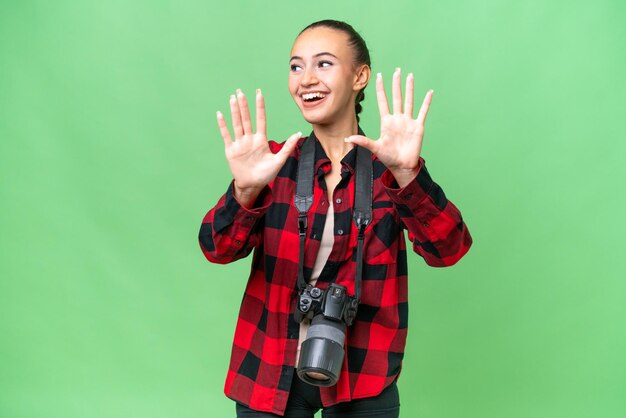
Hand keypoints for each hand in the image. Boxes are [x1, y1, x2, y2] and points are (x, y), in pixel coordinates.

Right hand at [217, 89, 300, 204]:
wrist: (253, 185)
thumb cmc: (266, 174)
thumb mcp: (279, 160)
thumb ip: (288, 147)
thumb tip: (298, 134)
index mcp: (261, 140)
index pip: (261, 119)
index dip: (260, 106)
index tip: (259, 93)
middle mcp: (249, 139)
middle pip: (246, 119)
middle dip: (244, 105)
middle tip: (240, 91)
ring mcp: (240, 144)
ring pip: (237, 124)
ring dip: (234, 111)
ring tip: (232, 98)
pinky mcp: (231, 150)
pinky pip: (226, 135)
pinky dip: (223, 125)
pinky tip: (220, 114)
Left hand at [345, 68, 432, 186]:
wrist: (402, 166)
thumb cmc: (388, 158)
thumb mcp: (374, 148)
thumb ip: (362, 141)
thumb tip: (347, 139)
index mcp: (386, 122)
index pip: (383, 101)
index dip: (381, 89)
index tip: (379, 76)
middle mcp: (397, 119)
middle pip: (396, 97)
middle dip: (396, 84)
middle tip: (397, 70)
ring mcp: (408, 121)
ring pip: (409, 101)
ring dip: (409, 89)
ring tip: (410, 76)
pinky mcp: (418, 126)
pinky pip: (423, 112)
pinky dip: (426, 103)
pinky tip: (429, 93)